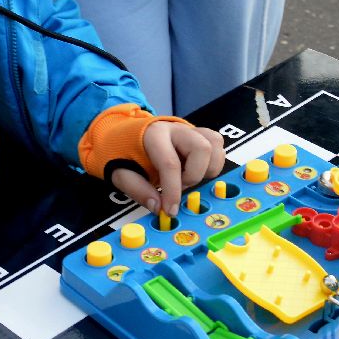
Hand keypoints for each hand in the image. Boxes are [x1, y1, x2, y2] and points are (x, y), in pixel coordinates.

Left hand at [109, 123, 227, 216]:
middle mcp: (176, 128)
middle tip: (180, 187)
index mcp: (153, 134)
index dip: (173, 190)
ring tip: (188, 179)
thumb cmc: (121, 152)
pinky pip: (217, 144)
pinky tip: (196, 171)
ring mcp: (190, 129)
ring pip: (215, 144)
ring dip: (207, 168)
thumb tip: (158, 207)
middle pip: (202, 148)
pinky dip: (212, 162)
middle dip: (194, 175)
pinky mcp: (198, 134)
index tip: (170, 210)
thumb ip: (138, 190)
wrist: (122, 132)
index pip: (170, 163)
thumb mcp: (120, 173)